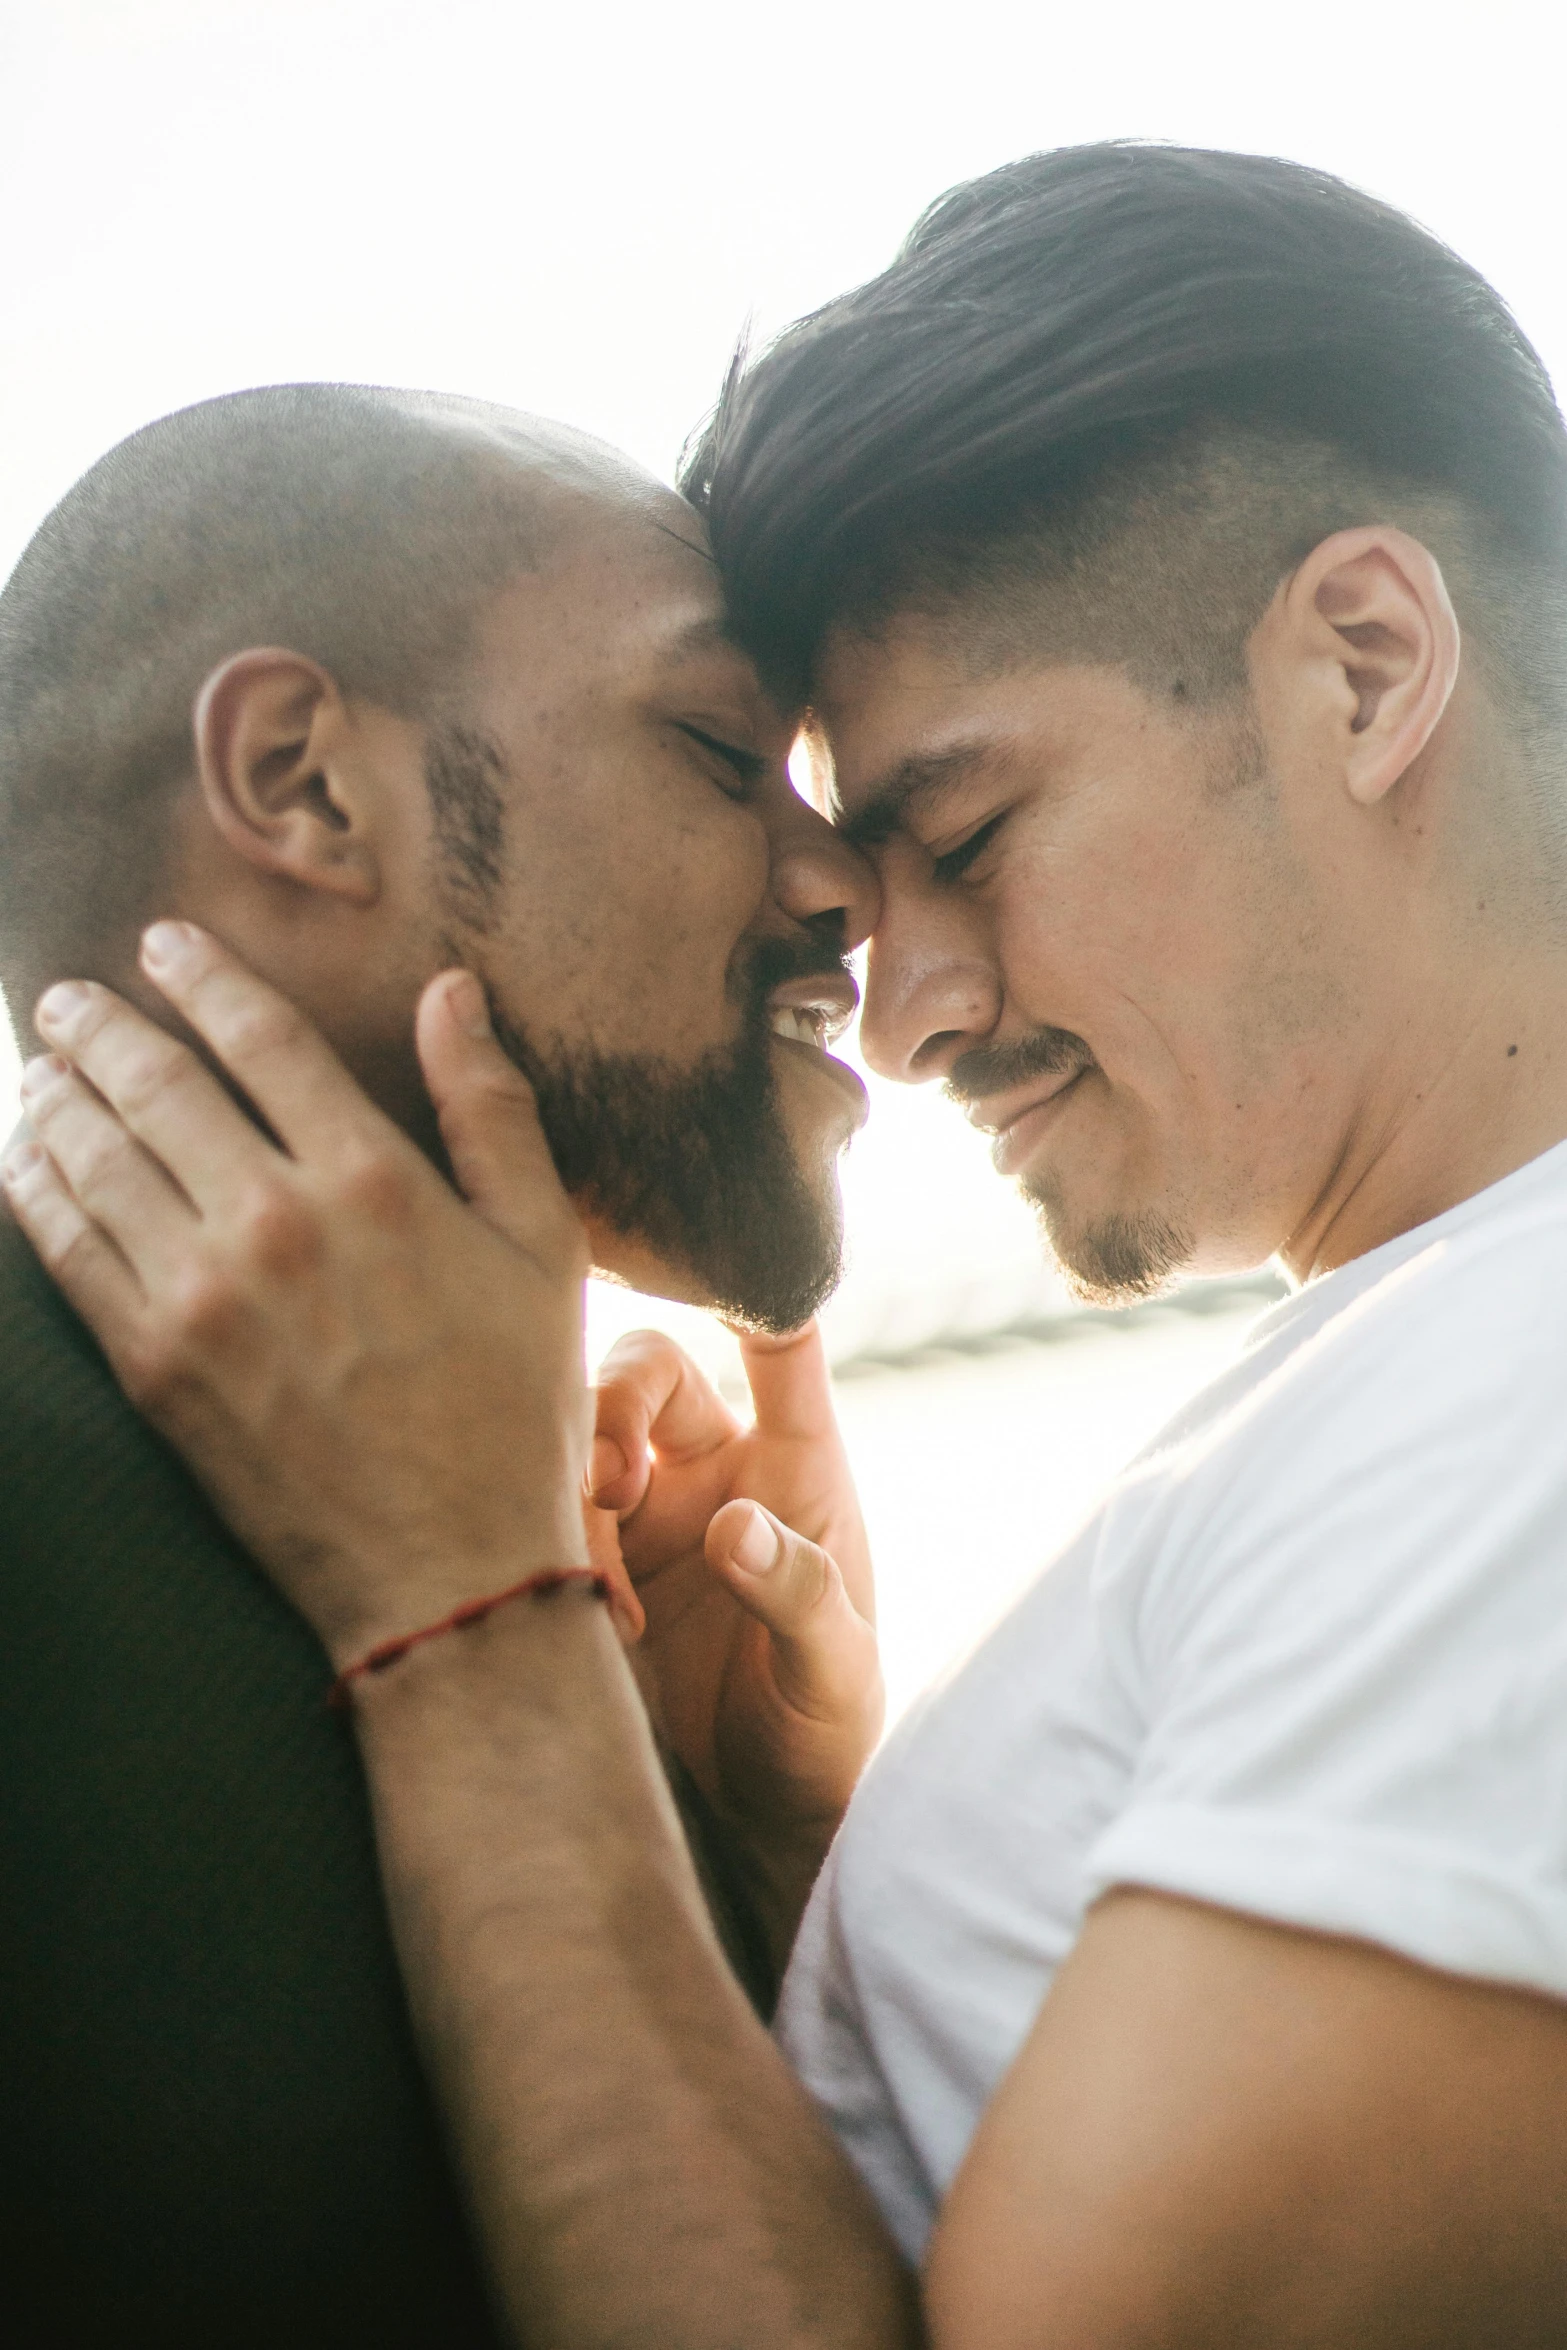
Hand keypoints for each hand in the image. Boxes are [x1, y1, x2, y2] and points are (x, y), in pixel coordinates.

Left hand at [1, 922, 614, 1667]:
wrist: (449, 1571)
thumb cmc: (514, 1408)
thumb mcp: (545, 1250)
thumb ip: (494, 1113)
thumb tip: (451, 992)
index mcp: (375, 1181)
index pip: (260, 1038)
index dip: (201, 976)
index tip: (162, 943)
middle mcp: (276, 1224)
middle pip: (154, 1083)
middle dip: (98, 1025)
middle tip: (65, 997)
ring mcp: (201, 1298)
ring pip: (94, 1157)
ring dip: (53, 1094)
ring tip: (39, 1067)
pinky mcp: (153, 1367)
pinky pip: (66, 1250)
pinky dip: (33, 1190)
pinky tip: (24, 1161)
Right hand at [593, 1324, 882, 1913]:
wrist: (762, 1822)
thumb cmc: (826, 1731)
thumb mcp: (836, 1671)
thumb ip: (796, 1593)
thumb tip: (733, 1527)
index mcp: (796, 1465)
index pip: (779, 1345)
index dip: (753, 1290)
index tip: (714, 1265)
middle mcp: (714, 1469)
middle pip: (646, 1368)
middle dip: (612, 1404)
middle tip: (609, 1483)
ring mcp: (643, 1514)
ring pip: (576, 1430)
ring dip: (566, 1476)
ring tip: (592, 1578)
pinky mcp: (586, 1563)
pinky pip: (540, 1510)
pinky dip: (541, 1541)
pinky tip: (576, 1612)